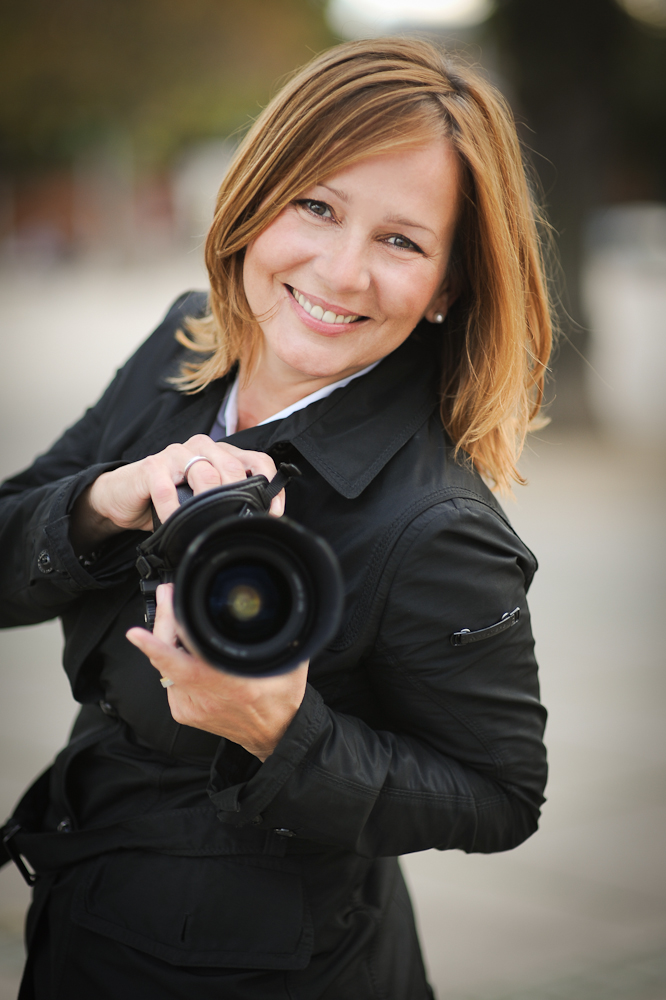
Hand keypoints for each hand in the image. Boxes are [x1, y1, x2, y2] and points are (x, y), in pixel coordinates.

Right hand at [70, 435, 283, 551]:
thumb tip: (261, 521)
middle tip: (236, 523)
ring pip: (205, 473)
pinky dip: (173, 510)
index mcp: (221, 453)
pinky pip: (167, 488)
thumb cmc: (170, 499)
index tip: (273, 512)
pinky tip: (174, 524)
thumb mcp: (205, 500)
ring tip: (208, 524)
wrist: (125, 497)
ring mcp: (176, 454)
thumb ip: (229, 501)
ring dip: (209, 502)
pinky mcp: (151, 466)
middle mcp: (202, 448)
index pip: (257, 460)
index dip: (269, 486)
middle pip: (233, 467)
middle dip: (239, 498)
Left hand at [126, 584, 308, 760]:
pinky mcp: (182, 711)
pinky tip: (185, 646)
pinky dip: (173, 659)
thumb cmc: (281, 702)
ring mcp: (190, 706)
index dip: (157, 647)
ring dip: (167, 640)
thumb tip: (274, 608)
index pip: (184, 664)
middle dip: (163, 621)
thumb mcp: (289, 664)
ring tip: (176, 614)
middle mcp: (204, 698)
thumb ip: (280, 637)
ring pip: (165, 667)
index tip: (136, 634)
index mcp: (229, 686)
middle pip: (167, 657)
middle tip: (168, 596)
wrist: (274, 737)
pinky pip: (169, 678)